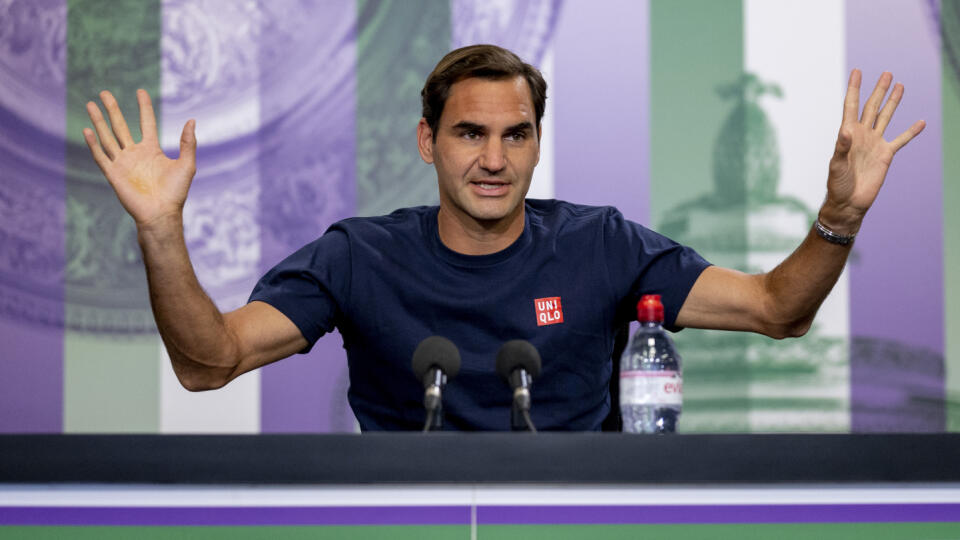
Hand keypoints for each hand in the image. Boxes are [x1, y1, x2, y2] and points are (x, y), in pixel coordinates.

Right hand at [84, 89, 196, 230]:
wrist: (162, 214)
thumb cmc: (176, 193)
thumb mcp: (187, 164)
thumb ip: (188, 143)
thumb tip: (192, 120)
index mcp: (152, 150)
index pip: (146, 122)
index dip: (144, 107)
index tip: (140, 91)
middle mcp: (135, 154)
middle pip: (121, 126)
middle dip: (113, 109)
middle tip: (105, 92)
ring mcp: (123, 163)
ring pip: (108, 137)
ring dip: (99, 121)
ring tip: (91, 104)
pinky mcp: (114, 174)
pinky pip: (101, 156)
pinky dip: (94, 144)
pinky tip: (87, 130)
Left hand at [822, 70, 924, 233]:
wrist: (849, 202)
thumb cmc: (837, 184)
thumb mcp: (837, 165)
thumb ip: (842, 147)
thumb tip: (846, 131)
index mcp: (848, 133)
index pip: (852, 106)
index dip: (854, 89)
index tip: (857, 72)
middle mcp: (862, 135)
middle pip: (872, 107)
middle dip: (879, 90)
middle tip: (886, 73)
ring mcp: (875, 143)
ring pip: (886, 117)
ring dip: (893, 102)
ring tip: (900, 86)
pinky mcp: (886, 155)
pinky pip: (901, 140)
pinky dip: (911, 131)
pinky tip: (921, 122)